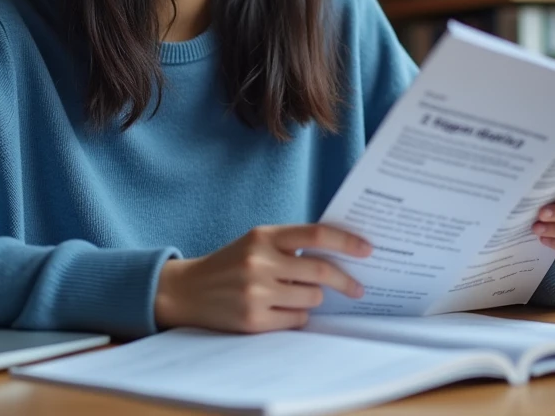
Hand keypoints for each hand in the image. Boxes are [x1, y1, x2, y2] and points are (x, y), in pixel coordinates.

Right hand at [154, 224, 371, 332]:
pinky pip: (297, 321)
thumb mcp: (256, 244)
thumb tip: (340, 256)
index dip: (346, 241)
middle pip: (321, 271)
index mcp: (264, 236)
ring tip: (293, 296)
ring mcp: (256, 291)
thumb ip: (291, 246)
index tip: (368, 249)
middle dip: (345, 281)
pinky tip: (279, 311)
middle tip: (358, 288)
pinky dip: (296, 317)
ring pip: (312, 299)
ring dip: (312, 299)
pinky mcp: (254, 319)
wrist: (186, 291)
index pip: (316, 233)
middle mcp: (260, 261)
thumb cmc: (231, 264)